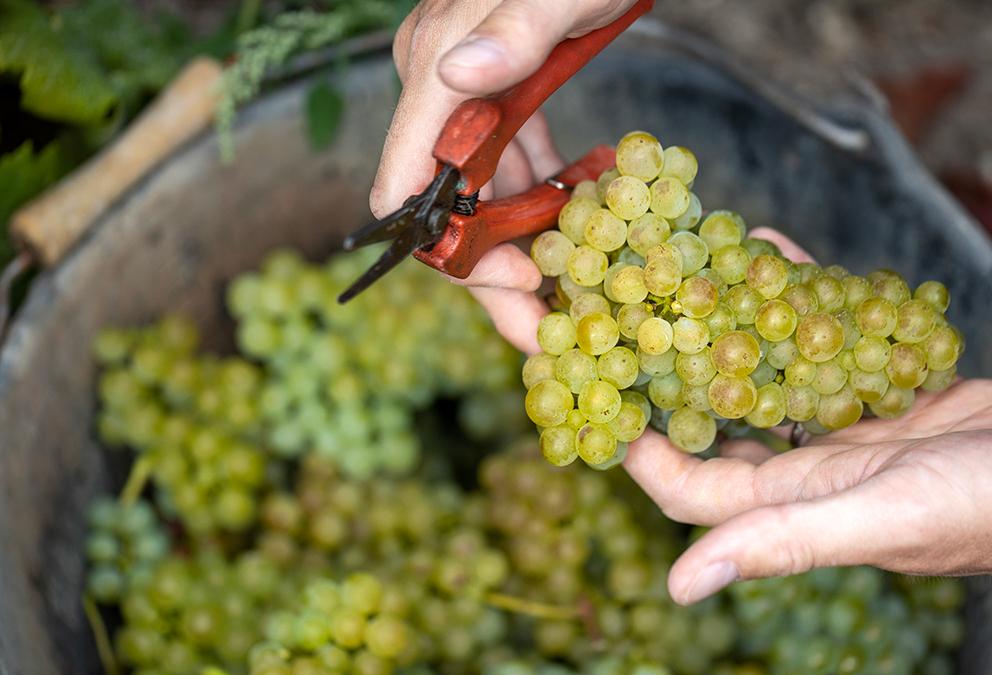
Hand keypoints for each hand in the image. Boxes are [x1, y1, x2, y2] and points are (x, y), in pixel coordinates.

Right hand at [374, 0, 639, 352]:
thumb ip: (513, 27)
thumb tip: (457, 76)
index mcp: (435, 63)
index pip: (412, 181)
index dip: (451, 254)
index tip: (508, 300)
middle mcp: (439, 79)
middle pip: (446, 200)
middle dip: (492, 269)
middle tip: (547, 327)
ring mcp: (468, 83)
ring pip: (481, 188)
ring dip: (522, 243)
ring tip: (571, 293)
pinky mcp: (504, 84)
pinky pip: (512, 158)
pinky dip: (542, 196)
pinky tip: (578, 225)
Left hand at [620, 234, 991, 603]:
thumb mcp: (884, 518)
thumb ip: (783, 541)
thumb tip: (678, 585)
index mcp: (795, 505)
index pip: (685, 480)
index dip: (627, 437)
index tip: (578, 380)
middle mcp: (810, 466)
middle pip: (710, 415)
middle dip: (656, 362)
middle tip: (607, 304)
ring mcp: (848, 422)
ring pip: (762, 366)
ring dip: (718, 318)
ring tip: (673, 262)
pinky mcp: (888, 383)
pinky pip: (822, 335)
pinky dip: (794, 295)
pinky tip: (764, 250)